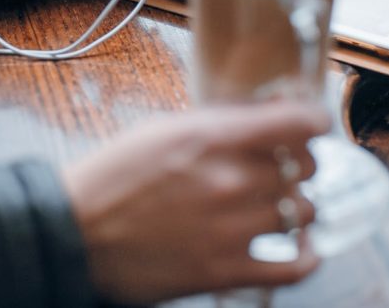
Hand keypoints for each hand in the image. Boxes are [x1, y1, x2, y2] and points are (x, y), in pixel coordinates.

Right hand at [62, 102, 329, 303]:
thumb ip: (214, 125)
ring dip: (296, 207)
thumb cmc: (110, 178)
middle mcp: (230, 179)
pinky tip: (303, 249)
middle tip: (286, 167)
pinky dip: (307, 257)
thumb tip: (260, 120)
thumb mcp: (160, 130)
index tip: (313, 123)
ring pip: (303, 212)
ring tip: (280, 206)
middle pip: (305, 168)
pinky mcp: (226, 270)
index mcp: (211, 137)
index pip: (296, 121)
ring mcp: (232, 228)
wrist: (76, 232)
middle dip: (299, 164)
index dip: (313, 119)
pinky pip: (295, 266)